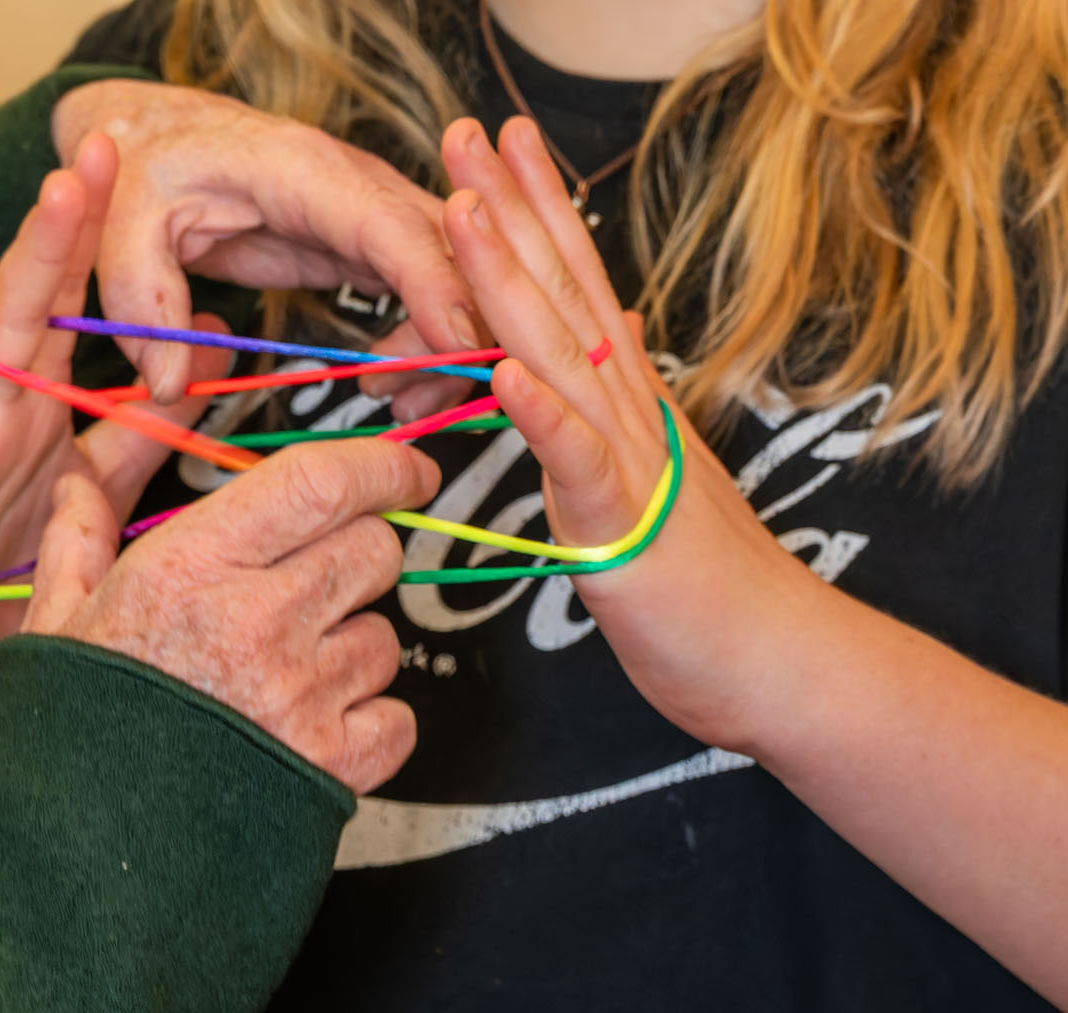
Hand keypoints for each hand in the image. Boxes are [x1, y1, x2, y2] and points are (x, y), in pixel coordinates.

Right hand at [0, 134, 228, 700]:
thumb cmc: (6, 559)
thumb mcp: (84, 486)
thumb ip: (140, 426)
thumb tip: (212, 350)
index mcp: (26, 407)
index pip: (59, 307)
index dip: (86, 238)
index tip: (121, 163)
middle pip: (8, 323)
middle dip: (36, 249)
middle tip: (71, 176)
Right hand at [22, 438, 441, 794]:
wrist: (80, 855)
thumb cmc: (70, 733)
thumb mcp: (57, 622)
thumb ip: (78, 539)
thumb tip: (78, 481)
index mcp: (191, 568)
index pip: (321, 483)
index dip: (383, 466)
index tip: (408, 471)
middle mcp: (256, 621)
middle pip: (373, 550)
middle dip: (356, 558)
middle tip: (306, 589)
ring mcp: (301, 696)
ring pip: (385, 637)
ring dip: (349, 649)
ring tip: (280, 680)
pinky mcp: (333, 767)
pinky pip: (397, 718)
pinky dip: (368, 723)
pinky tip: (309, 732)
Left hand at [52, 79, 483, 399]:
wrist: (162, 138)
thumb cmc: (147, 169)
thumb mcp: (122, 229)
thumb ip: (143, 300)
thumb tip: (170, 382)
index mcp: (304, 170)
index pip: (392, 225)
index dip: (436, 283)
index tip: (457, 345)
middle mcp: (358, 185)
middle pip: (450, 252)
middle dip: (452, 333)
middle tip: (402, 402)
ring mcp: (374, 213)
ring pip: (457, 274)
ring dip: (446, 344)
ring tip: (394, 401)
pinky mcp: (370, 244)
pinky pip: (432, 288)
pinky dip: (430, 340)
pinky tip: (389, 380)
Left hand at [438, 115, 834, 752]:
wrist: (772, 656)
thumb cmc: (704, 575)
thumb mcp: (658, 468)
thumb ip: (629, 395)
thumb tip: (623, 321)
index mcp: (625, 399)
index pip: (575, 286)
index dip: (534, 212)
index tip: (495, 148)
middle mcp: (628, 411)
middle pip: (563, 294)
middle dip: (509, 211)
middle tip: (463, 134)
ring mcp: (631, 462)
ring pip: (561, 356)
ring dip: (509, 282)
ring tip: (462, 215)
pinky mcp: (625, 527)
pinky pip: (582, 464)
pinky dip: (546, 415)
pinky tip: (510, 369)